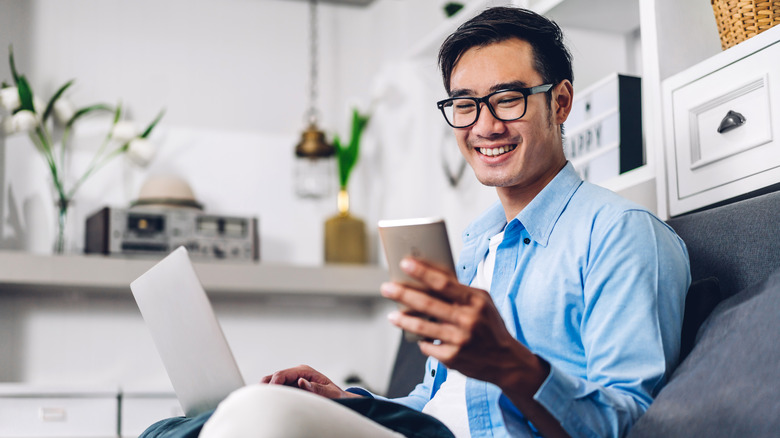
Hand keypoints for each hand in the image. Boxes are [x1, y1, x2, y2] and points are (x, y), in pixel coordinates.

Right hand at [261, 365, 361, 398]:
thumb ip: (315, 388)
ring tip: (264, 402)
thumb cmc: (336, 395)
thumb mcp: (330, 392)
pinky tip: (270, 403)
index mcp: (305, 371)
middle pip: (274, 377)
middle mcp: (297, 373)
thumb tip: (301, 382)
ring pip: (273, 383)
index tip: (269, 394)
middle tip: (262, 399)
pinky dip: (273, 395)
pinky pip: (277, 390)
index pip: (282, 374)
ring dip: (269, 391)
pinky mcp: (291, 387)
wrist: (340, 398)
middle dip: (267, 387)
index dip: (273, 383)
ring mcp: (293, 380)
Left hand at [381, 258, 544, 391]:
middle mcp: (468, 320)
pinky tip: (420, 337)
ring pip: (422, 328)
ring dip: (403, 320)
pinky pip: (427, 346)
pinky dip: (422, 340)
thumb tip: (429, 274)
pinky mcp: (453, 359)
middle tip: (386, 288)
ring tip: (392, 315)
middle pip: (427, 304)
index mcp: (476, 301)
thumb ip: (459, 290)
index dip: (422, 272)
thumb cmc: (489, 325)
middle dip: (403, 294)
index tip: (404, 263)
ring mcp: (459, 341)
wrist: (506, 361)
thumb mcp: (482, 302)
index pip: (443, 283)